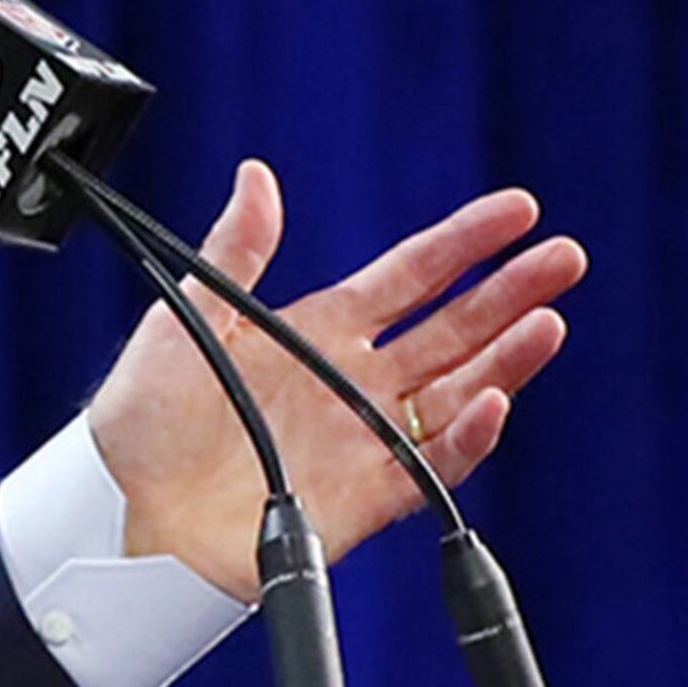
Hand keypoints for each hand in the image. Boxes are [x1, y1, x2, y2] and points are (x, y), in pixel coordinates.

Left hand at [85, 161, 585, 598]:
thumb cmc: (143, 415)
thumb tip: (258, 175)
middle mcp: (353, 380)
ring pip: (457, 393)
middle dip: (511, 292)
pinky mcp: (364, 499)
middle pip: (453, 328)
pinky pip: (430, 467)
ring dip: (506, 358)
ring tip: (548, 320)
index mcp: (319, 328)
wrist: (124, 511)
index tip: (518, 210)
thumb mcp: (188, 313)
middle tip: (564, 258)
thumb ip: (237, 248)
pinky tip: (493, 400)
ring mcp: (363, 439)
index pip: (413, 274)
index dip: (466, 242)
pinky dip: (466, 437)